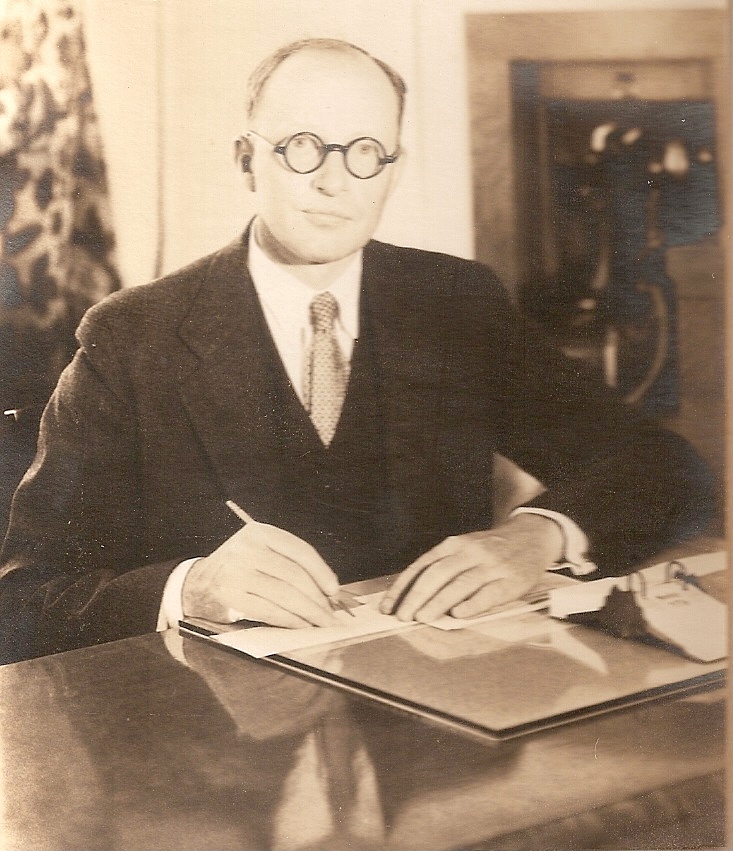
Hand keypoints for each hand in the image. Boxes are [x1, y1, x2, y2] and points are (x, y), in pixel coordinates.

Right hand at [182, 521, 339, 627]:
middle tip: (331, 613)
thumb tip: (328, 588)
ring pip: (285, 595)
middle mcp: (247, 548)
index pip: (300, 550)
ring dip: (308, 612)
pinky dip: (290, 621)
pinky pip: (269, 610)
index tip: (334, 590)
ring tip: (321, 622)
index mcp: (260, 532)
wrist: (198, 583)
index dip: (322, 572)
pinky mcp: (231, 596)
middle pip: (294, 575)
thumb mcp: (261, 552)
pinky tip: (301, 625)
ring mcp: (237, 572)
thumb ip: (290, 563)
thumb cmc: (240, 568)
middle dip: (318, 598)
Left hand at [380, 513, 563, 621]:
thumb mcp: (465, 548)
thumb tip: (414, 597)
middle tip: (403, 616)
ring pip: (459, 584)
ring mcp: (491, 566)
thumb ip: (443, 567)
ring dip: (438, 602)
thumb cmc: (491, 548)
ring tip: (422, 617)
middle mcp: (470, 552)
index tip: (388, 605)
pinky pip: (488, 594)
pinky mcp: (511, 581)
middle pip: (437, 574)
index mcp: (454, 544)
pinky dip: (472, 605)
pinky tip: (458, 615)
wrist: (532, 536)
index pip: (422, 566)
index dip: (403, 587)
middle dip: (416, 596)